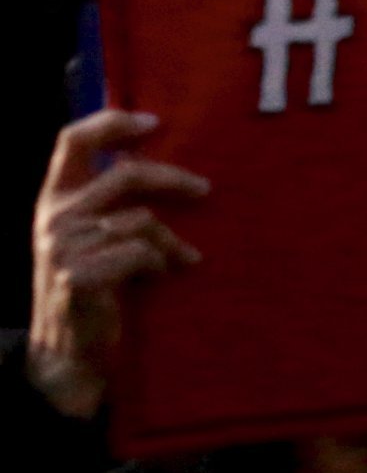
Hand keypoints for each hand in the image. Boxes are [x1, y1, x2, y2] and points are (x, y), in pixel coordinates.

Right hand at [28, 111, 207, 420]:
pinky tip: (163, 278)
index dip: (111, 122)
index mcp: (53, 198)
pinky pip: (140, 252)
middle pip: (124, 174)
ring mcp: (64, 245)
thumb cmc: (97, 292)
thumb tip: (168, 172)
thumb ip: (112, 207)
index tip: (154, 121)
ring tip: (183, 260)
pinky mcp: (81, 274)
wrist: (69, 351)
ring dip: (172, 241)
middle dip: (172, 178)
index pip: (72, 140)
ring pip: (141, 220)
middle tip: (206, 188)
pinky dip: (162, 264)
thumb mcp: (94, 240)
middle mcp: (53, 215)